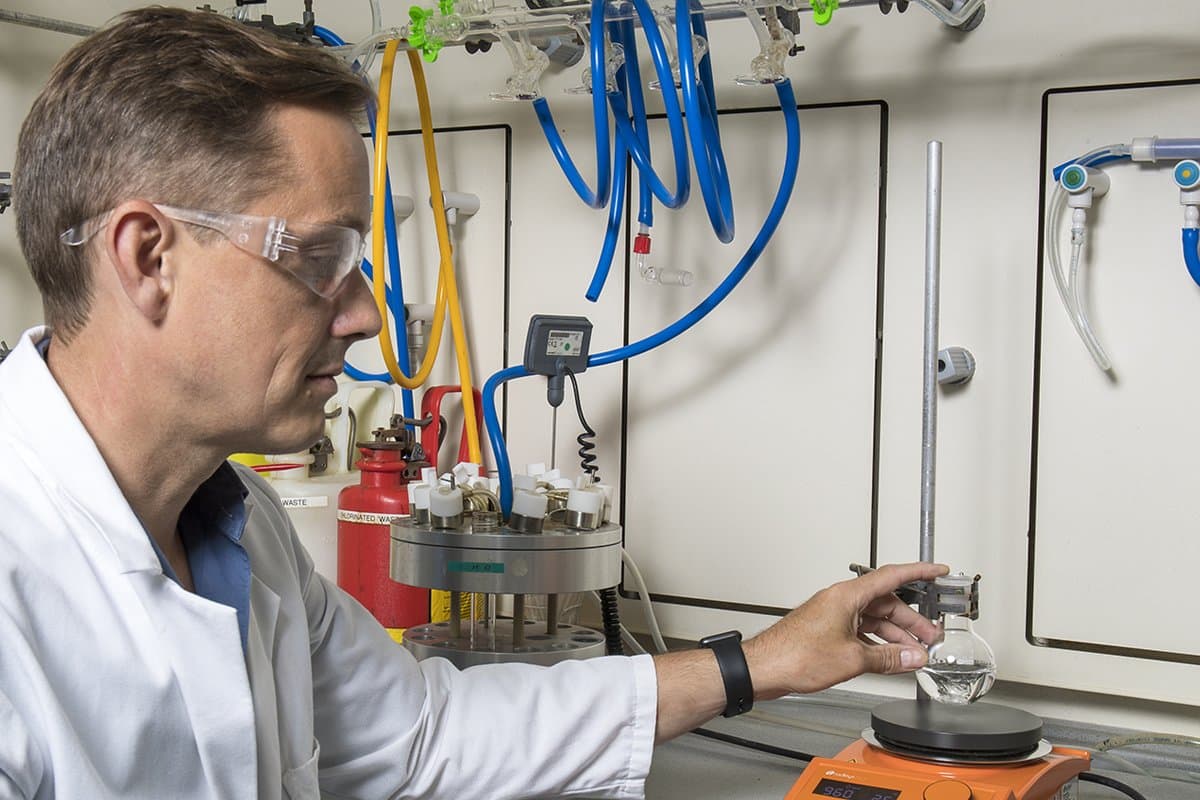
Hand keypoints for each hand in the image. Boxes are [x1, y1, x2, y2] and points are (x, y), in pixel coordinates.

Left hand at [743, 562, 947, 698]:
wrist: (765, 667)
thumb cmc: (794, 655)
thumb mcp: (852, 659)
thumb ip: (887, 657)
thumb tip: (911, 656)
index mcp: (847, 596)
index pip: (891, 576)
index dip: (919, 572)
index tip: (938, 570)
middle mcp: (840, 601)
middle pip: (886, 603)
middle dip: (912, 621)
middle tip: (932, 637)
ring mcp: (834, 615)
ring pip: (874, 620)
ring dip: (896, 636)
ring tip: (914, 653)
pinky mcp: (828, 631)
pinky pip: (861, 632)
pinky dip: (878, 644)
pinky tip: (889, 658)